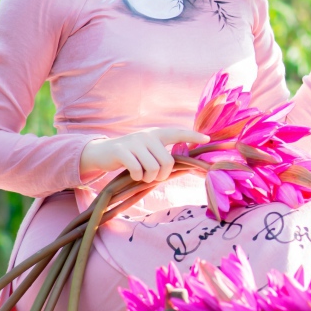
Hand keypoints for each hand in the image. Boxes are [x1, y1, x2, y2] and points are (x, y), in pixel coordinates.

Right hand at [79, 128, 209, 182]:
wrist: (102, 152)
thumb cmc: (131, 155)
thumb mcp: (148, 150)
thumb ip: (163, 154)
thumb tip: (186, 166)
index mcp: (157, 134)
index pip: (178, 133)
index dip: (193, 135)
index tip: (207, 139)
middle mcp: (148, 136)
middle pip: (167, 162)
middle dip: (162, 175)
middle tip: (152, 176)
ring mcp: (134, 142)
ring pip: (153, 168)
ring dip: (149, 178)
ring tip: (142, 175)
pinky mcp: (122, 151)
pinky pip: (138, 170)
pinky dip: (137, 177)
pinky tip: (133, 175)